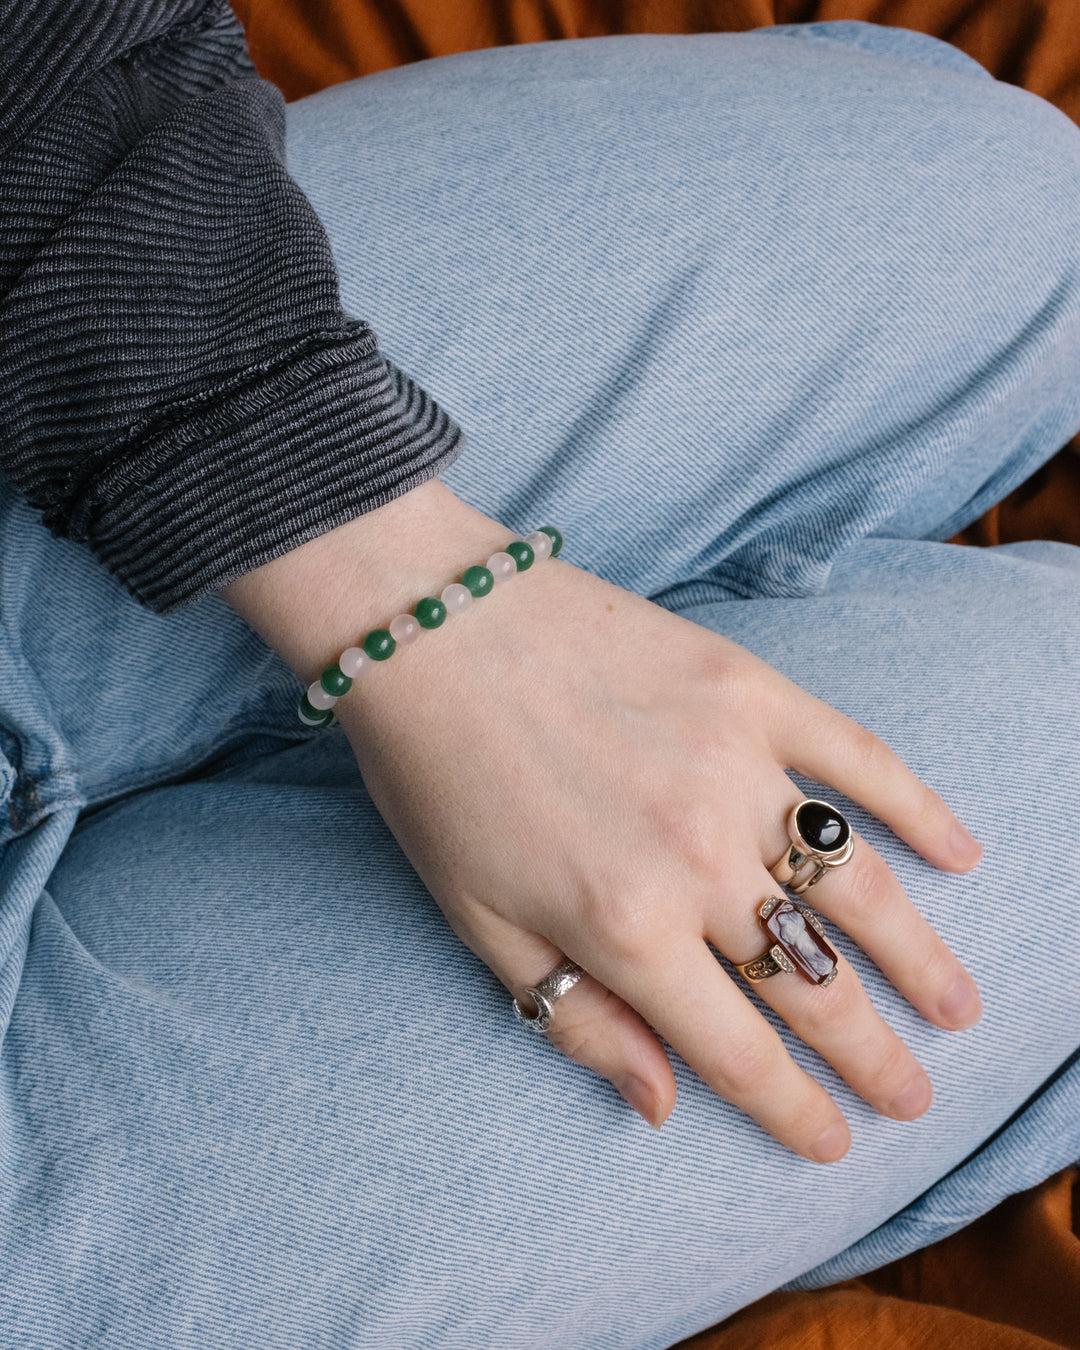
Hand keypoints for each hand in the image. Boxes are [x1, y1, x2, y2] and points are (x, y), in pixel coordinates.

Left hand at [222, 480, 982, 1162]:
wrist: (430, 622)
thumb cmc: (437, 777)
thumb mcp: (478, 921)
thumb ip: (576, 1016)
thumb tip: (661, 1103)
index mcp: (622, 926)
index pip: (736, 1050)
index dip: (792, 1110)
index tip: (833, 1143)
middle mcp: (696, 857)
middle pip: (811, 982)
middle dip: (872, 1056)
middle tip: (914, 1098)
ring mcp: (736, 767)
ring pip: (856, 888)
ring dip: (918, 957)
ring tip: (957, 1006)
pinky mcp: (751, 690)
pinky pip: (858, 757)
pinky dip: (917, 808)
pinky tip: (958, 854)